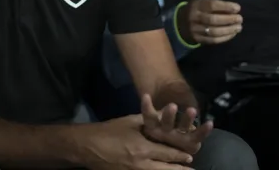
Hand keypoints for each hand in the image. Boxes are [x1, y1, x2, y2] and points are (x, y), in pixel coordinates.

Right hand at [81, 114, 195, 169]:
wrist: (88, 146)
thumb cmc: (110, 131)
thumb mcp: (130, 121)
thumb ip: (150, 119)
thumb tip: (166, 114)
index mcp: (143, 148)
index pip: (168, 153)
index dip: (180, 156)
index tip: (190, 157)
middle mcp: (141, 164)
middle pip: (166, 169)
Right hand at [140, 94, 212, 155]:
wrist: (171, 153)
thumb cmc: (160, 132)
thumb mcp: (154, 122)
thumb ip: (153, 111)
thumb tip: (150, 95)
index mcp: (153, 127)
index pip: (148, 117)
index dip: (146, 107)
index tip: (146, 95)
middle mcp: (164, 134)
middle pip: (166, 123)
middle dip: (169, 115)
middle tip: (172, 105)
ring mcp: (178, 139)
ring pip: (182, 128)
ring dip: (187, 119)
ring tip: (192, 110)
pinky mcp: (190, 144)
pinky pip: (198, 136)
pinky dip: (204, 130)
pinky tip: (210, 122)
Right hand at [176, 0, 242, 44]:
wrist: (179, 23)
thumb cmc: (196, 10)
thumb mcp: (201, 3)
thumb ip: (214, 5)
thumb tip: (234, 9)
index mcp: (196, 5)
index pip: (212, 5)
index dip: (226, 7)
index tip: (237, 8)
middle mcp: (194, 17)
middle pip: (213, 19)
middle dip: (229, 20)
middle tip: (240, 19)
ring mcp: (194, 30)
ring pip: (213, 32)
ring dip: (228, 30)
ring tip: (238, 27)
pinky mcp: (197, 39)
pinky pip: (212, 40)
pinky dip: (224, 38)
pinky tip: (232, 34)